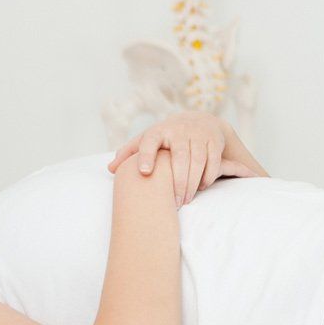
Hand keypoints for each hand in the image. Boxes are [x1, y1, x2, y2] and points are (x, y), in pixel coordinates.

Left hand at [107, 110, 250, 205]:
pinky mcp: (213, 141)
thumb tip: (110, 169)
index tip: (143, 172)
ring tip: (185, 200)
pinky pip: (212, 162)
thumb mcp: (148, 140)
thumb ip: (129, 153)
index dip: (145, 156)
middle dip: (177, 182)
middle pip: (179, 158)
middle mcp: (179, 131)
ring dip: (192, 183)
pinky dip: (208, 177)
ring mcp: (198, 135)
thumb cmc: (167, 137)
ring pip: (197, 161)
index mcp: (158, 131)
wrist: (200, 121)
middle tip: (174, 203)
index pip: (149, 142)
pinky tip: (201, 188)